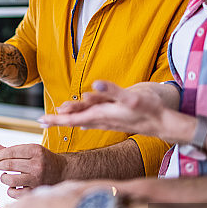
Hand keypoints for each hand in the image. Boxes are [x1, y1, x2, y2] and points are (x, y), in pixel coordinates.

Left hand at [0, 143, 67, 198]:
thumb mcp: (31, 150)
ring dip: (3, 178)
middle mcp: (36, 164)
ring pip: (10, 179)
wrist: (62, 171)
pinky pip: (15, 192)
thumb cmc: (45, 159)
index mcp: (36, 151)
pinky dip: (10, 190)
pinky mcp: (35, 190)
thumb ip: (13, 150)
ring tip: (5, 176)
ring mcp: (36, 178)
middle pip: (8, 165)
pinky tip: (13, 186)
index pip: (10, 152)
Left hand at [40, 80, 168, 138]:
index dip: (57, 119)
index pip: (73, 119)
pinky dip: (86, 118)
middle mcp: (103, 119)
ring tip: (59, 115)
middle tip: (42, 120)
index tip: (41, 120)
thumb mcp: (131, 97)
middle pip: (75, 120)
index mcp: (102, 115)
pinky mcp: (116, 118)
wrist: (166, 122)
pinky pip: (96, 119)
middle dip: (59, 119)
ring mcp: (109, 120)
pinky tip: (83, 122)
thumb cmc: (149, 110)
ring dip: (71, 117)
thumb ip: (112, 91)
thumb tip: (95, 85)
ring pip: (85, 119)